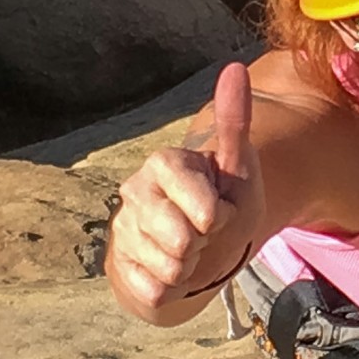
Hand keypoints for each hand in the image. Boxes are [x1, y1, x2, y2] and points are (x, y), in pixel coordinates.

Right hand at [109, 63, 263, 310]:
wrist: (203, 250)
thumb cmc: (224, 204)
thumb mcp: (239, 168)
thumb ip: (234, 122)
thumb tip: (234, 69)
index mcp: (164, 163)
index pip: (196, 204)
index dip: (214, 215)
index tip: (217, 211)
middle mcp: (135, 191)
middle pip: (178, 239)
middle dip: (202, 244)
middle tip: (203, 233)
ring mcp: (123, 228)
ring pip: (166, 267)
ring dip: (187, 268)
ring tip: (188, 251)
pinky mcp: (118, 264)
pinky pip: (150, 289)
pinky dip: (168, 288)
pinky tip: (168, 271)